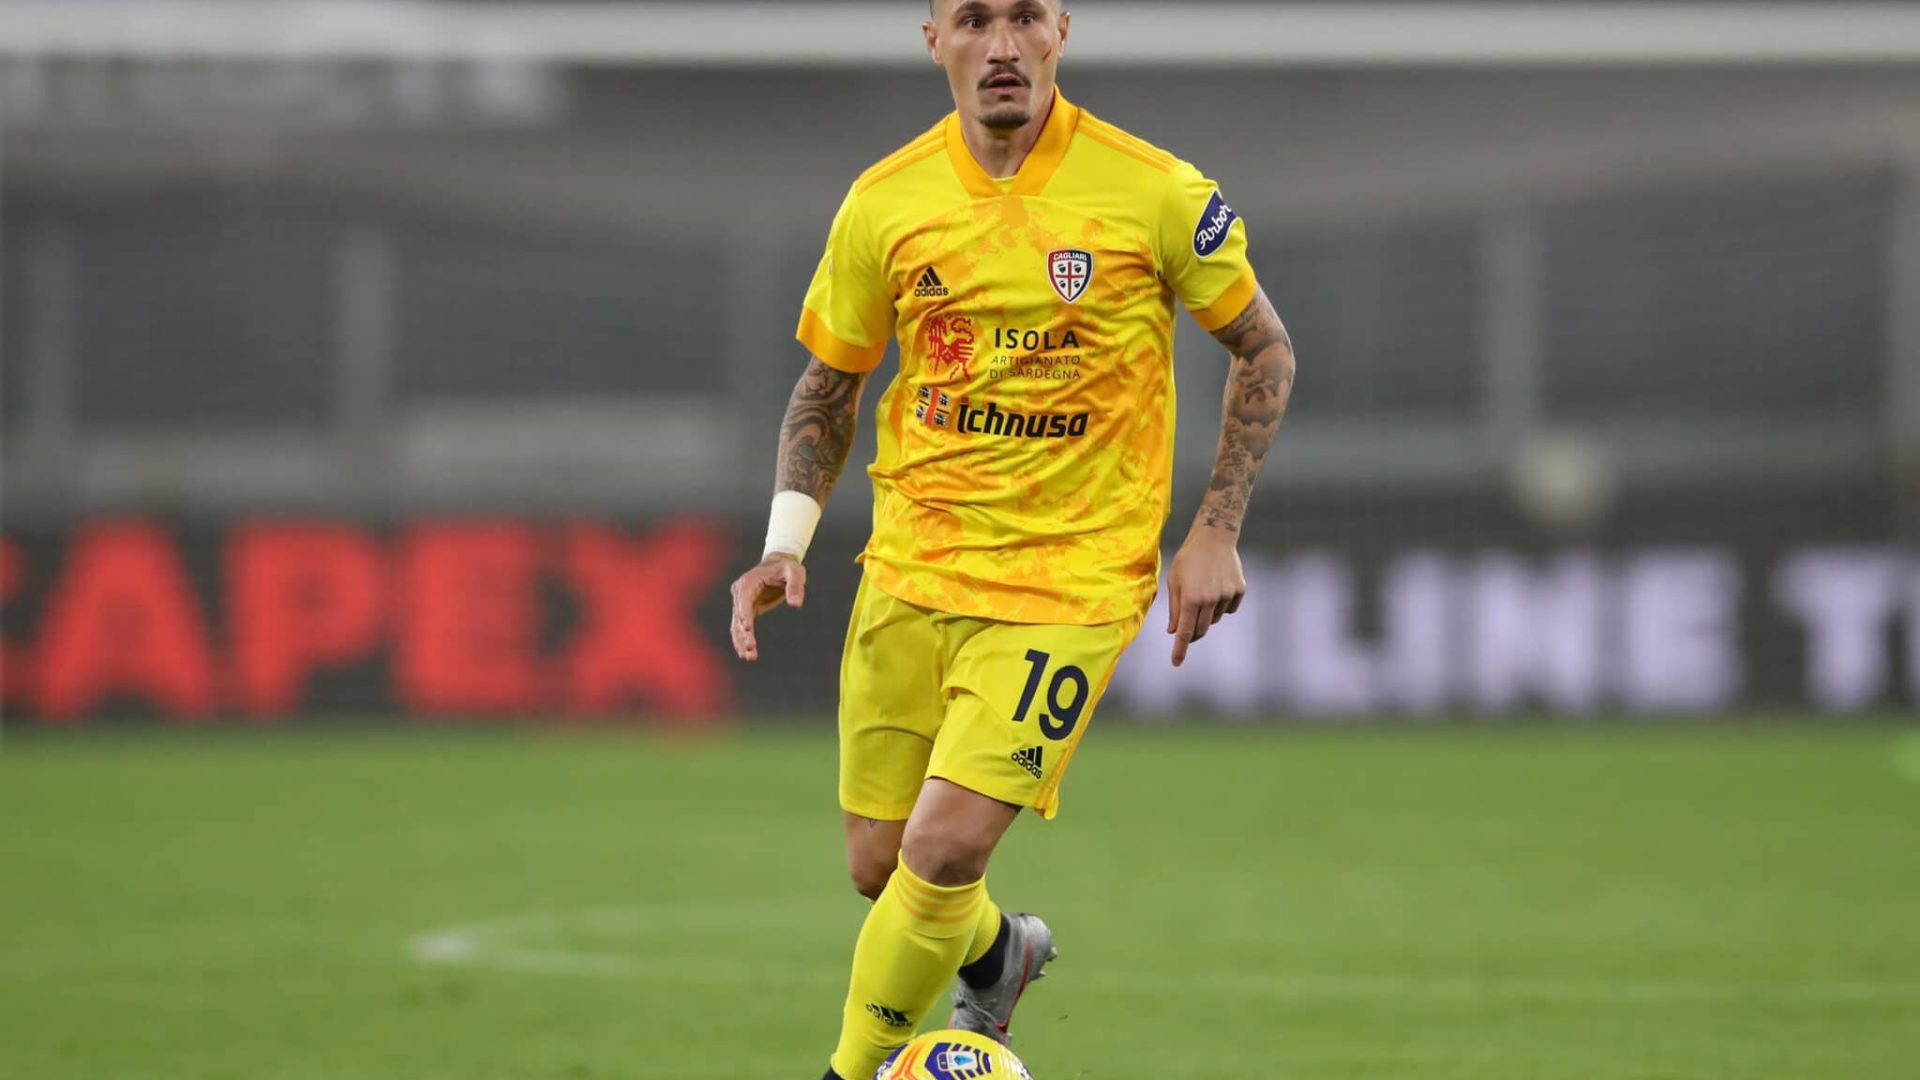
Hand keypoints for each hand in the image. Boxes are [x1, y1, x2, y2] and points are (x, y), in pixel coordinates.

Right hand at [728, 553, 805, 661]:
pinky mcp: (746, 610)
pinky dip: (742, 640)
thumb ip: (795, 586)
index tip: (746, 628)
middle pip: (739, 616)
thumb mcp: (795, 572)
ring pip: (737, 625)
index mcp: (748, 582)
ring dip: (742, 641)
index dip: (744, 614)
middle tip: (751, 650)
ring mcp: (741, 602)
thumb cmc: (787, 568)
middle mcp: (740, 592)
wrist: (779, 565)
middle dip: (744, 634)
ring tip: (749, 657)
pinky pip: (741, 627)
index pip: (744, 600)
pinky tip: (745, 654)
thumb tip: (796, 605)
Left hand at [1164, 525, 1245, 666]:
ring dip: (1207, 615)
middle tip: (1186, 626)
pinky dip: (1221, 605)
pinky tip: (1217, 587)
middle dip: (1192, 633)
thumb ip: (1175, 609)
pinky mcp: (1239, 590)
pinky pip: (1228, 609)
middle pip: (1201, 630)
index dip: (1180, 649)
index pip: (1185, 632)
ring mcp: (1227, 595)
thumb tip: (1174, 631)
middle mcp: (1210, 600)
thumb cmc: (1188, 559)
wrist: (1214, 537)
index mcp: (1191, 598)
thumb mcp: (1174, 581)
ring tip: (1203, 591)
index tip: (1176, 662)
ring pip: (1215, 619)